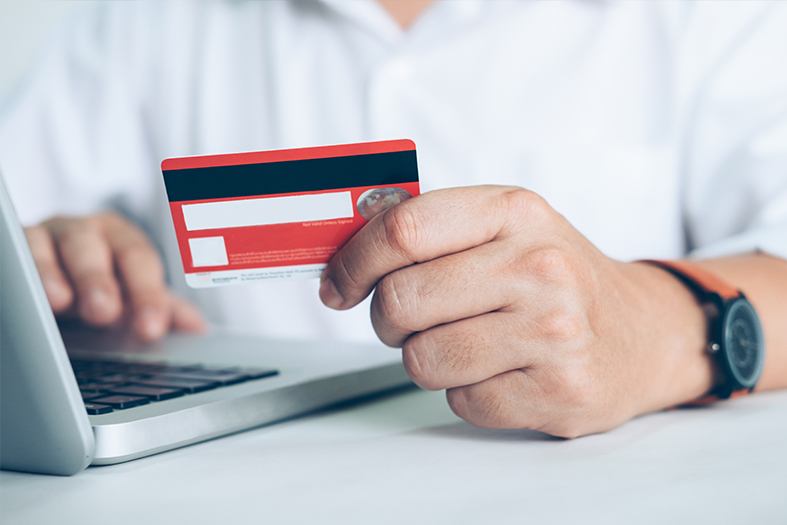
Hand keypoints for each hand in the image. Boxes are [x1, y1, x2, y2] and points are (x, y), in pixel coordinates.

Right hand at [25, 212, 205, 341]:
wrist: (51, 276)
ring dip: (52, 273)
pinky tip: (21, 296)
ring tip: (58, 301)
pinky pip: (13, 254)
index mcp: (122, 238)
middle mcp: (84, 232)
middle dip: (99, 280)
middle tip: (104, 312)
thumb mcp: (131, 295)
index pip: (139, 260)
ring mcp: (44, 237)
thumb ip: (162, 308)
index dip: (147, 293)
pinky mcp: (12, 249)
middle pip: (93, 248)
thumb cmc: (100, 284)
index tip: (151, 328)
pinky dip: (18, 271)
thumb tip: (198, 329)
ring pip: (45, 245)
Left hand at [320, 186, 714, 436]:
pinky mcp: (560, 391)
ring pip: (423, 359)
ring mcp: (554, 332)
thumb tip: (342, 257)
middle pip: (401, 300)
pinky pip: (461, 402)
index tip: (338, 284)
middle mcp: (539, 266)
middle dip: (388, 318)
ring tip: (469, 343)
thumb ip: (430, 231)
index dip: (353, 261)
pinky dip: (466, 392)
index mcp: (515, 212)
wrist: (645, 331)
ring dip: (428, 358)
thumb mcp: (505, 227)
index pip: (403, 229)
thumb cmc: (558, 277)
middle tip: (410, 318)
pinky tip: (502, 371)